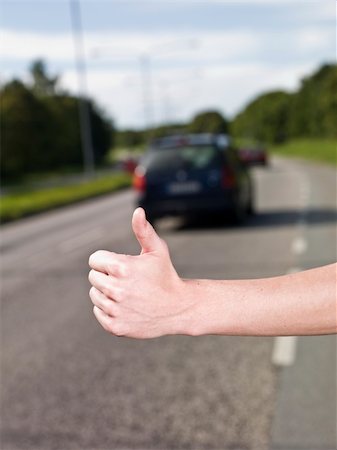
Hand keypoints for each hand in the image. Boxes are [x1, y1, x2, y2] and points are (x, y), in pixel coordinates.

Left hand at [88, 208, 192, 337]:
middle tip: (128, 280)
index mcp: (122, 267)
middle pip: (93, 277)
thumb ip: (143, 230)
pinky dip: (108, 309)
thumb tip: (138, 210)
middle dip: (107, 276)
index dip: (108, 261)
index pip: (94, 260)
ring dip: (107, 292)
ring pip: (95, 294)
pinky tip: (126, 306)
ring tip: (128, 293)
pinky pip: (98, 311)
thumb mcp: (157, 250)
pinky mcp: (114, 326)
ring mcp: (114, 309)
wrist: (178, 308)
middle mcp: (116, 289)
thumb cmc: (165, 275)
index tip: (123, 266)